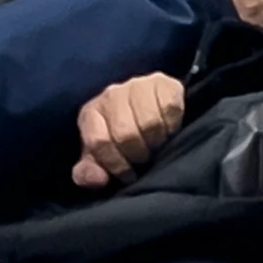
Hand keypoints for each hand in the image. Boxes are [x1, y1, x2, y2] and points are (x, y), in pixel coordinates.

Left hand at [72, 72, 188, 189]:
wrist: (153, 108)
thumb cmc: (123, 139)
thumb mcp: (102, 157)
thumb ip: (90, 172)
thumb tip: (96, 180)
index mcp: (91, 113)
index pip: (99, 141)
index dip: (116, 164)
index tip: (129, 175)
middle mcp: (111, 95)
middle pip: (125, 134)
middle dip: (138, 155)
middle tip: (146, 160)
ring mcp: (137, 86)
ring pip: (149, 123)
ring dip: (157, 142)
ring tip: (158, 146)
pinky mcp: (163, 83)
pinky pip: (169, 108)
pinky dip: (172, 126)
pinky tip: (169, 130)